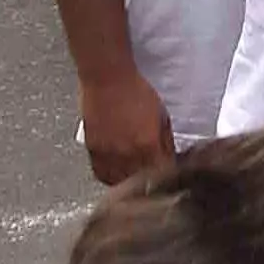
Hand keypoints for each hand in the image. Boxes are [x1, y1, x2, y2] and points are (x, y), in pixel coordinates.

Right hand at [78, 69, 177, 187]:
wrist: (107, 79)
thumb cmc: (135, 91)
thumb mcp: (162, 115)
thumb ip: (166, 140)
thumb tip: (171, 156)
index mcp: (147, 145)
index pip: (162, 173)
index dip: (168, 175)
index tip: (171, 174)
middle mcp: (126, 154)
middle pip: (140, 182)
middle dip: (149, 182)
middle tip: (153, 178)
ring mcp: (107, 154)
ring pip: (119, 183)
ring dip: (128, 183)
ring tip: (135, 177)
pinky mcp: (92, 150)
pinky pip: (101, 173)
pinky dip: (110, 177)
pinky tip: (116, 173)